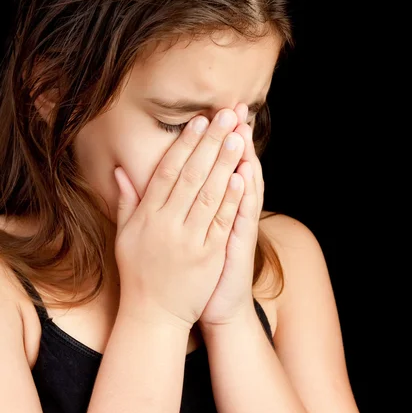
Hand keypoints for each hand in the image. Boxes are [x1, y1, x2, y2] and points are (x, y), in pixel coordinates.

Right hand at [113, 108, 245, 330]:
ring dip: (225, 163)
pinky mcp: (208, 256)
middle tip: (227, 115)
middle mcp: (167, 223)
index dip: (185, 144)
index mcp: (147, 216)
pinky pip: (222, 222)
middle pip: (192, 175)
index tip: (200, 121)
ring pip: (209, 194)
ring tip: (238, 136)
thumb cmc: (138, 273)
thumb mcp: (125, 236)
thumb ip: (126, 202)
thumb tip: (121, 171)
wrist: (153, 316)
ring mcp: (189, 239)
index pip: (168, 171)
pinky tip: (241, 176)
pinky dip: (232, 199)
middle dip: (212, 142)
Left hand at [198, 102, 263, 329]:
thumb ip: (177, 204)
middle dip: (233, 137)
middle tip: (235, 107)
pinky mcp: (241, 244)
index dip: (212, 140)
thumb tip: (164, 178)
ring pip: (244, 186)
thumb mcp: (187, 232)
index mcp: (213, 205)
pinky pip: (244, 217)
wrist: (214, 305)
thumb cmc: (197, 268)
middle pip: (233, 167)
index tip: (209, 111)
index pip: (215, 165)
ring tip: (242, 130)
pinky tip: (244, 175)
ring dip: (244, 158)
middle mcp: (230, 210)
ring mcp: (238, 226)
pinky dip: (245, 196)